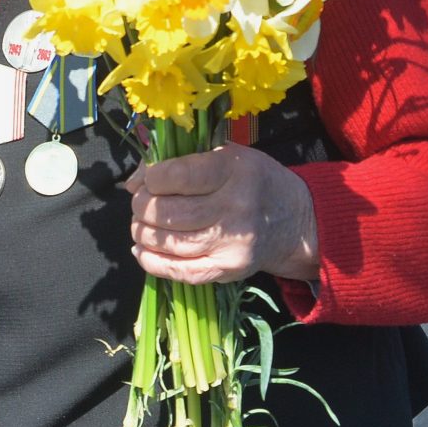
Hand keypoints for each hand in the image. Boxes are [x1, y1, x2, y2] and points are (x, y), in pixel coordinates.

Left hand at [126, 144, 320, 285]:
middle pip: (169, 213)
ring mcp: (231, 243)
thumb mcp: (226, 155)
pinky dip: (152, 262)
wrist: (294, 220)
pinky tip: (141, 250)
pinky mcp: (227, 270)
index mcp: (233, 170)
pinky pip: (180, 271)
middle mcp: (234, 208)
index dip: (151, 179)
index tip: (147, 180)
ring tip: (140, 224)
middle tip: (140, 203)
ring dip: (142, 233)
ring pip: (170, 242)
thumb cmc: (253, 180)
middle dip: (142, 207)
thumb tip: (134, 181)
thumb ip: (181, 161)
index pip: (178, 177)